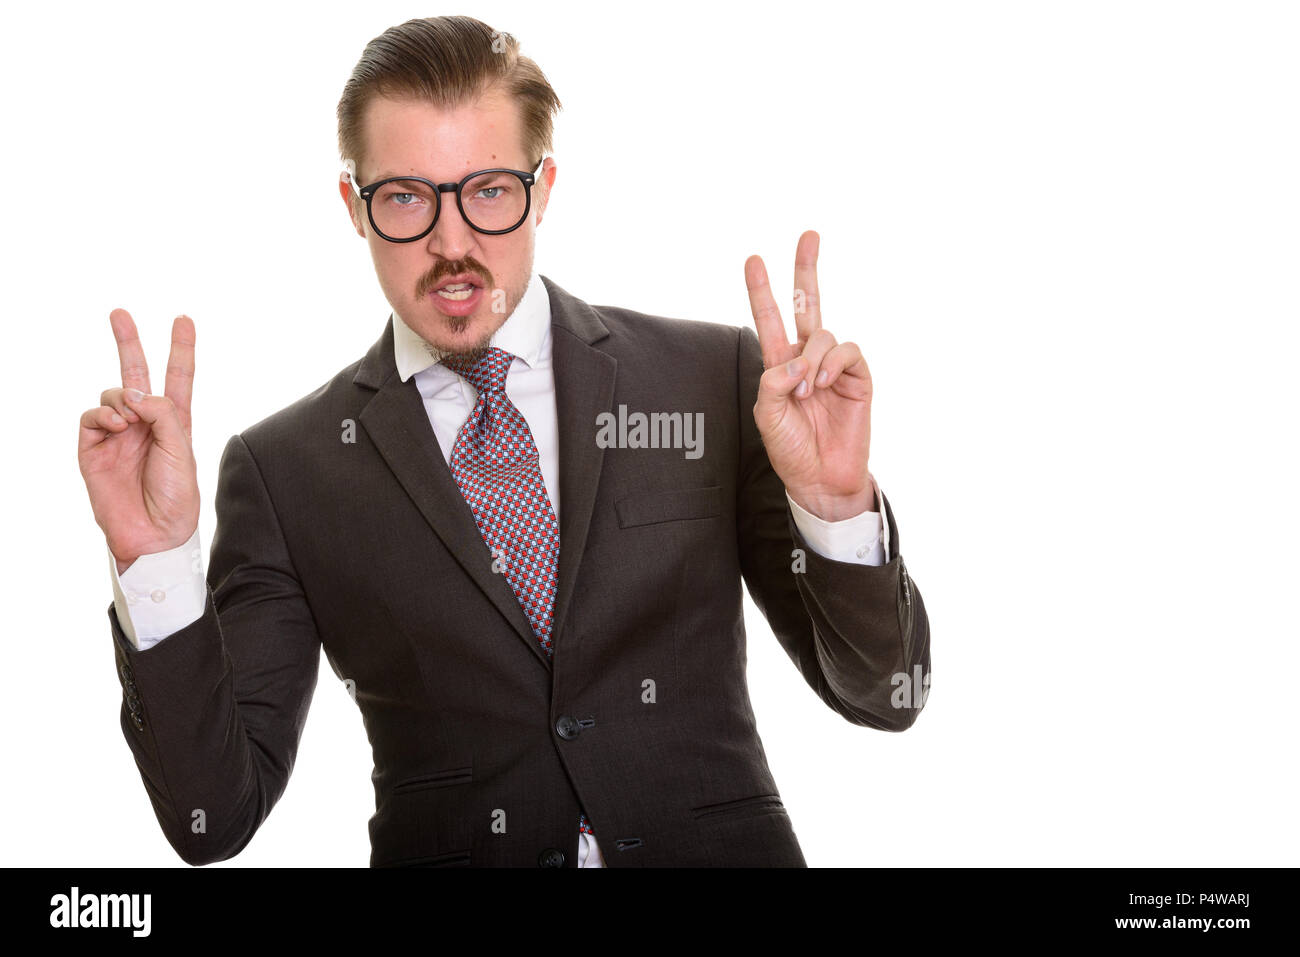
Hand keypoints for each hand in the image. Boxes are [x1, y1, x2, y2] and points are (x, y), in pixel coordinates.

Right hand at [78, 309, 198, 573]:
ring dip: (120, 398)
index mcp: (175, 422)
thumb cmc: (176, 496)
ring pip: (111, 394)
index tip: (183, 320)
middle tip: (119, 312)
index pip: (177, 377)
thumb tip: (135, 392)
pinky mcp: (93, 448)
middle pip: (135, 373)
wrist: (154, 533)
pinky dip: (103, 414)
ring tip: (129, 420)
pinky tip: (116, 425)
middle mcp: (145, 423)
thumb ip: (163, 414)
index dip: (181, 349)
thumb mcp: (182, 449)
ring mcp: (118, 434)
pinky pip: (91, 417)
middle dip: (128, 342)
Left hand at [745, 230, 873, 521]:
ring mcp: (834, 366)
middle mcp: (807, 358)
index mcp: (779, 364)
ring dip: (812, 359)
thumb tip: (794, 361)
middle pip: (807, 304)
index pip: (770, 319)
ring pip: (824, 334)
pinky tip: (825, 383)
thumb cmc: (792, 450)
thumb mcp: (767, 418)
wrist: (822, 479)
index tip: (753, 260)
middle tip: (809, 235)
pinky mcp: (858, 377)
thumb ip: (771, 385)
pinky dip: (833, 363)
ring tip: (808, 390)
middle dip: (806, 269)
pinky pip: (848, 350)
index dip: (761, 290)